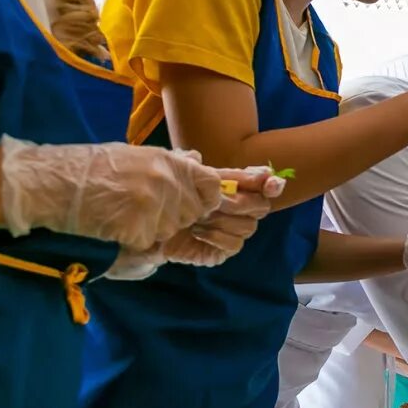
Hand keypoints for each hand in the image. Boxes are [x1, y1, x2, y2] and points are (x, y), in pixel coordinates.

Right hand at [0, 136, 224, 250]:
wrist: (51, 183)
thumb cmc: (88, 168)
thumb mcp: (133, 155)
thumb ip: (169, 162)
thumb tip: (197, 160)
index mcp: (168, 161)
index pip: (210, 184)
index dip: (205, 198)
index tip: (193, 204)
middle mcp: (166, 181)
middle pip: (192, 212)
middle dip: (174, 217)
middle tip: (142, 209)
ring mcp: (153, 205)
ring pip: (170, 230)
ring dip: (151, 229)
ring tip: (123, 214)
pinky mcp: (137, 227)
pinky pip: (147, 242)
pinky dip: (132, 240)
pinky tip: (113, 225)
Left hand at [104, 167, 284, 278]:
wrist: (138, 230)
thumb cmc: (158, 201)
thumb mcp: (174, 176)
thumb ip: (189, 167)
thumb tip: (199, 157)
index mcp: (228, 186)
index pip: (260, 182)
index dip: (268, 182)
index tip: (270, 183)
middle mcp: (233, 208)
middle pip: (260, 206)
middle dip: (240, 203)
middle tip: (217, 203)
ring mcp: (227, 231)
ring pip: (248, 227)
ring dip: (223, 221)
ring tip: (198, 218)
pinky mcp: (218, 251)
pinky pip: (233, 245)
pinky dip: (218, 237)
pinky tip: (198, 233)